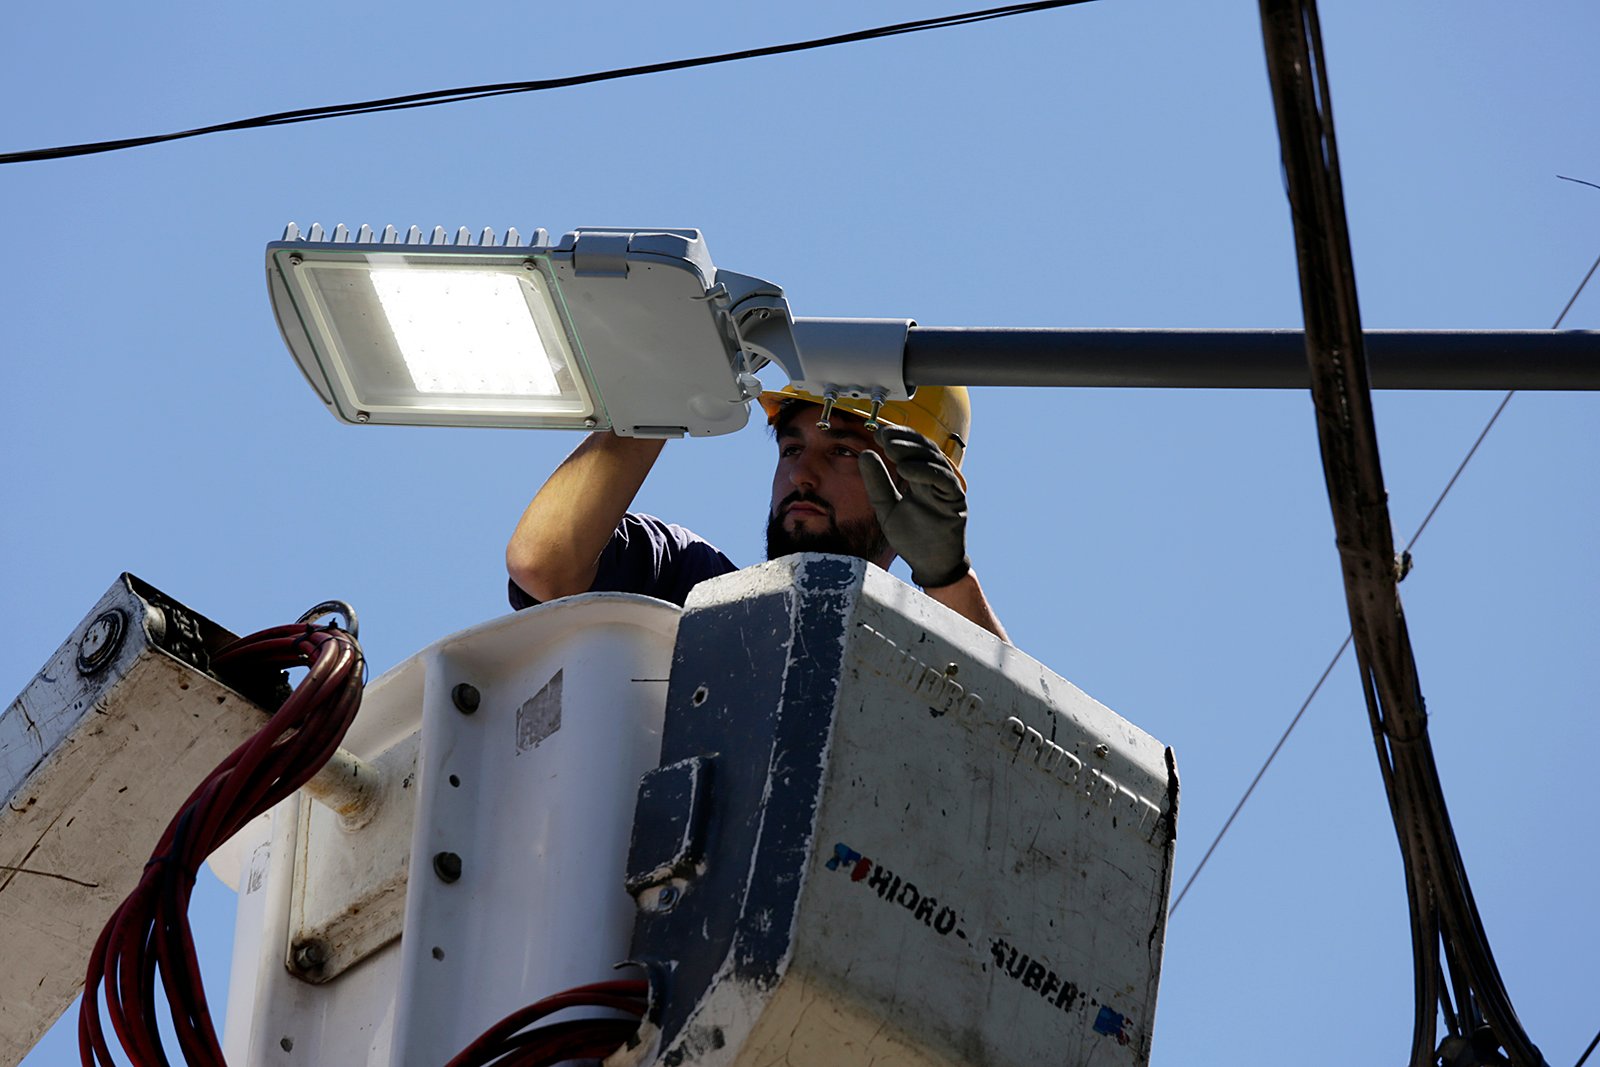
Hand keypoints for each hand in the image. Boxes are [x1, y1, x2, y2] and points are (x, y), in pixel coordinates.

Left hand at [858, 425, 970, 587]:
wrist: (929, 565)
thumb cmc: (911, 537)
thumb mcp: (886, 507)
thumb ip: (877, 483)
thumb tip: (865, 453)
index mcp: (921, 478)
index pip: (913, 449)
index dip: (899, 437)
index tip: (878, 433)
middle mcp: (936, 480)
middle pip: (925, 450)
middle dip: (905, 439)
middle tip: (884, 436)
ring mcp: (948, 489)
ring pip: (935, 461)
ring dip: (913, 451)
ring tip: (891, 449)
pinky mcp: (956, 502)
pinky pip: (944, 481)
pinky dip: (926, 471)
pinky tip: (906, 468)